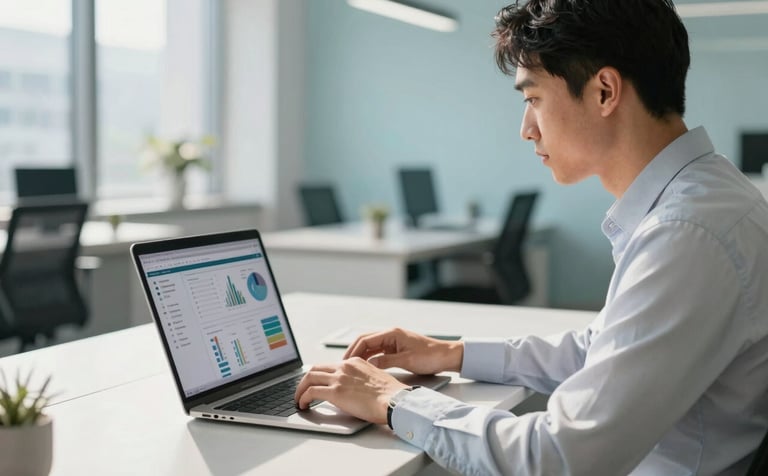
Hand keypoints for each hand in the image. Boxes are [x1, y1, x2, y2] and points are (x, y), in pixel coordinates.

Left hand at [294, 357, 406, 423]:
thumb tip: (353, 388)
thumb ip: (361, 378)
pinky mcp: (335, 392)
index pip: (329, 365)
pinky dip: (303, 398)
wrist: (394, 400)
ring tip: (298, 399)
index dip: (319, 374)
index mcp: (354, 362)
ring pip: (309, 378)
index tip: (315, 382)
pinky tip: (303, 405)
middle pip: (315, 368)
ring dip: (300, 389)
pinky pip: (311, 392)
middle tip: (301, 390)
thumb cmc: (390, 394)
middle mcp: (344, 367)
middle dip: (305, 380)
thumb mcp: (374, 377)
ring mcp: (339, 378)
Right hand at [344, 327, 463, 374]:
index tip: (345, 362)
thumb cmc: (430, 356)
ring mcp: (393, 341)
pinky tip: (365, 367)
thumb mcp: (406, 360)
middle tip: (343, 365)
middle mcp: (391, 335)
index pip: (365, 340)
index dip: (353, 351)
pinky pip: (378, 351)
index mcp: (392, 333)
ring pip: (371, 347)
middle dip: (353, 352)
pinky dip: (370, 358)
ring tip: (351, 367)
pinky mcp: (396, 348)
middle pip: (365, 341)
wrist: (446, 356)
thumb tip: (369, 365)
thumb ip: (386, 361)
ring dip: (361, 355)